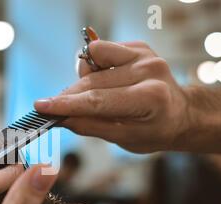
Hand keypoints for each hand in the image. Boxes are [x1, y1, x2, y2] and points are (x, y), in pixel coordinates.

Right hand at [35, 40, 190, 153]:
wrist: (180, 114)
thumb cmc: (154, 131)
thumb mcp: (124, 139)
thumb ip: (91, 126)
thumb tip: (61, 118)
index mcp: (149, 97)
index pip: (96, 101)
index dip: (65, 104)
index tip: (41, 107)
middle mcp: (148, 70)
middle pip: (91, 83)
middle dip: (67, 97)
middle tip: (52, 109)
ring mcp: (143, 55)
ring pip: (91, 63)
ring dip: (83, 82)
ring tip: (96, 99)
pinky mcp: (138, 47)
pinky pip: (100, 52)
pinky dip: (94, 69)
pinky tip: (104, 83)